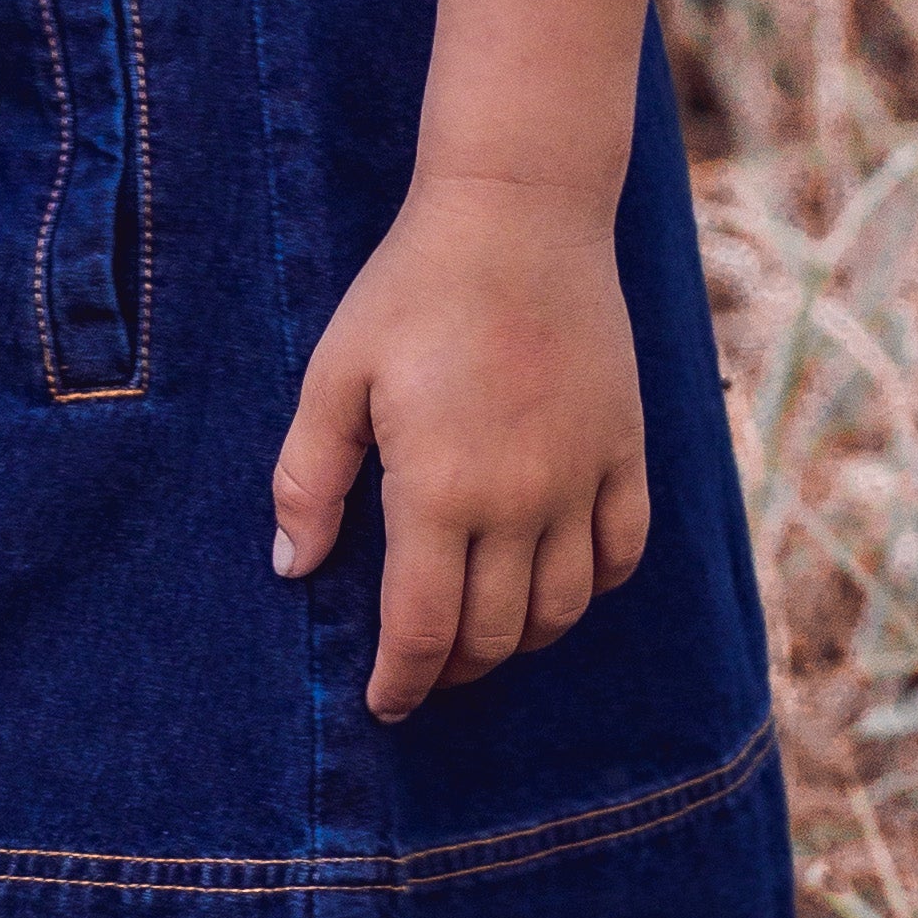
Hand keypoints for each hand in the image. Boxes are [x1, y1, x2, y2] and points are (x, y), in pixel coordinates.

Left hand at [270, 177, 651, 723]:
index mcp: (439, 489)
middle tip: (424, 668)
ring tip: (482, 634)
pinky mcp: (624, 449)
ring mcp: (582, 477)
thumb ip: (310, 479)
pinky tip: (556, 585)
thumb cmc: (411, 290)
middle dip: (454, 668)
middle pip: (495, 632)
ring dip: (519, 638)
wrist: (517, 215)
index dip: (401, 681)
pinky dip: (591, 588)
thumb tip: (293, 567)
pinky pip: (622, 551)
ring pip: (563, 607)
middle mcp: (521, 499)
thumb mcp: (335, 376)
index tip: (384, 702)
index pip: (423, 629)